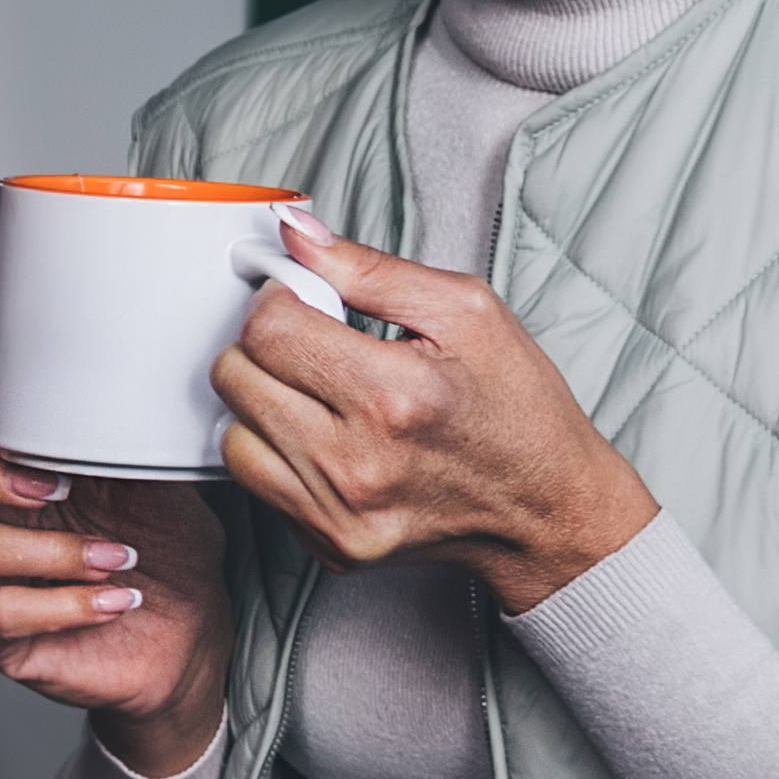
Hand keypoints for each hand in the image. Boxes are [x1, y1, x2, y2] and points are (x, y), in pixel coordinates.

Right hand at [0, 380, 225, 765]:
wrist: (190, 628)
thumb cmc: (163, 547)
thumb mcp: (153, 476)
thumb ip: (118, 434)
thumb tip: (121, 393)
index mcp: (8, 467)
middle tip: (53, 488)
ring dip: (52, 551)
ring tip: (115, 558)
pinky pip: (0, 612)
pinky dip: (65, 603)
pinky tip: (112, 599)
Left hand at [215, 224, 661, 610]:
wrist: (546, 509)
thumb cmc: (518, 409)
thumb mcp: (466, 311)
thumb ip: (369, 268)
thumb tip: (296, 233)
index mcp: (394, 396)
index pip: (268, 330)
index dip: (277, 300)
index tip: (303, 300)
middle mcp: (358, 464)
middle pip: (237, 379)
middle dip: (263, 345)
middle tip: (314, 342)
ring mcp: (339, 514)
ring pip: (232, 435)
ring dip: (261, 401)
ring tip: (318, 391)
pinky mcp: (329, 545)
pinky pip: (255, 484)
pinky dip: (274, 450)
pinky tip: (324, 436)